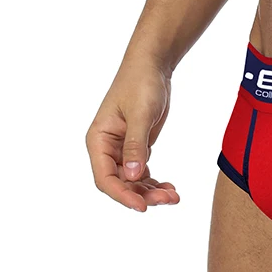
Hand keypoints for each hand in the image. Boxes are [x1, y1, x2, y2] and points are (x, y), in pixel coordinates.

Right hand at [85, 59, 179, 211]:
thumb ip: (135, 145)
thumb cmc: (141, 84)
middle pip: (120, 183)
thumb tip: (131, 175)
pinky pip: (142, 172)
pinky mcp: (137, 148)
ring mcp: (121, 150)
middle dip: (142, 194)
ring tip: (174, 196)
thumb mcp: (140, 114)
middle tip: (168, 199)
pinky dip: (154, 182)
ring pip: (132, 181)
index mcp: (98, 140)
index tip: (142, 206)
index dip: (122, 195)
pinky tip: (170, 189)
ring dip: (150, 191)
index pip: (104, 178)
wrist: (151, 66)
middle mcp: (107, 148)